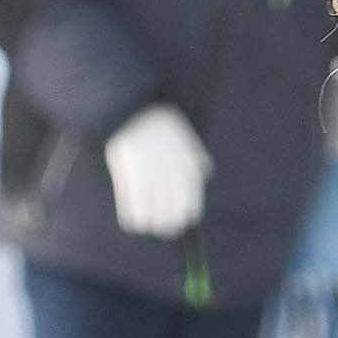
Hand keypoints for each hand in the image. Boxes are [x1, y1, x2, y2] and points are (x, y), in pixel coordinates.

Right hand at [105, 103, 209, 236]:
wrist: (136, 110)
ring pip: (154, 221)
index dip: (183, 218)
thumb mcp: (187, 138)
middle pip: (173, 220)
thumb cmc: (161, 124)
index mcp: (188, 173)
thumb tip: (207, 173)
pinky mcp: (131, 179)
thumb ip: (198, 157)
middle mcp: (173, 181)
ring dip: (150, 225)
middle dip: (167, 227)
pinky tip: (132, 220)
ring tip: (146, 223)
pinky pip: (133, 212)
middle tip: (159, 225)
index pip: (191, 210)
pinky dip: (133, 221)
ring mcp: (152, 181)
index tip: (176, 219)